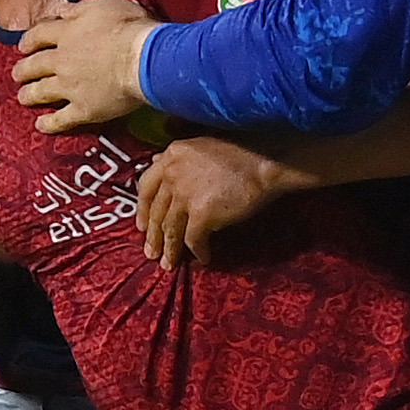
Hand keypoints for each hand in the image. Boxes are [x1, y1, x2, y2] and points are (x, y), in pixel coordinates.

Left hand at [16, 0, 159, 129]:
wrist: (146, 59)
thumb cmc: (130, 28)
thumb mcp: (105, 4)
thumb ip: (80, 8)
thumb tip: (64, 10)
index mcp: (66, 33)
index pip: (38, 35)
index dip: (29, 41)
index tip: (23, 46)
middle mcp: (61, 60)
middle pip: (34, 65)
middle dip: (23, 70)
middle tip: (18, 74)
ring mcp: (70, 87)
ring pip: (41, 92)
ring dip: (30, 95)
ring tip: (24, 97)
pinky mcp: (83, 109)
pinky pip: (61, 119)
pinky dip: (49, 123)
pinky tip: (41, 125)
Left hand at [137, 134, 286, 264]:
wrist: (267, 159)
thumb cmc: (244, 150)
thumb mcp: (203, 145)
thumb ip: (180, 158)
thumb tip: (158, 163)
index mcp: (172, 156)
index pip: (146, 186)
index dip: (142, 209)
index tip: (141, 225)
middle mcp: (173, 174)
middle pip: (156, 211)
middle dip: (153, 236)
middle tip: (151, 253)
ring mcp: (185, 194)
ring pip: (170, 228)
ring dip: (170, 249)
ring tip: (169, 264)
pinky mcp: (201, 213)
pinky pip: (193, 239)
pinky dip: (198, 251)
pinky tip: (203, 258)